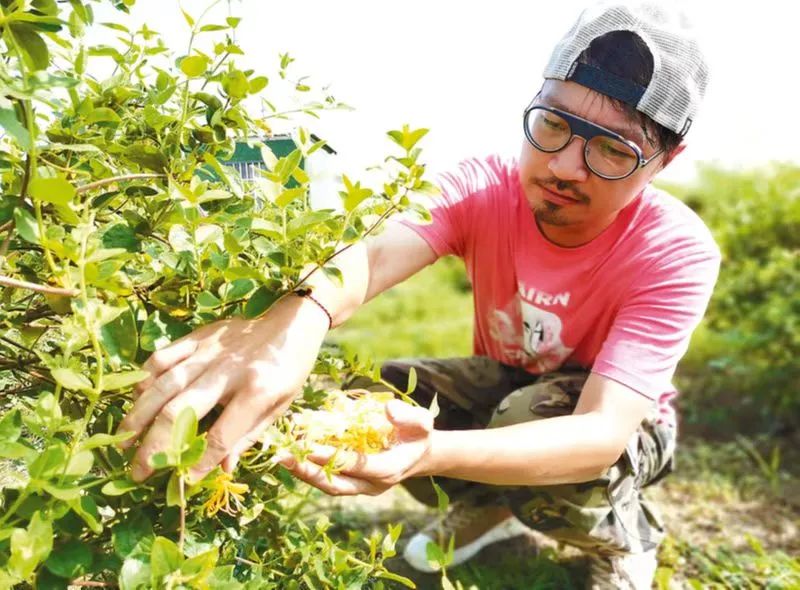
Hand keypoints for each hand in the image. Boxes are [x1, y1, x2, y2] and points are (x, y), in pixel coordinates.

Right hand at [117, 296, 328, 482]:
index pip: (221, 435)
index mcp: (256, 391)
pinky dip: (145, 379)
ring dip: (139, 416)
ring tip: (124, 442)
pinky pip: (162, 357)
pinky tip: (136, 400)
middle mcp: (228, 371)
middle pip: (181, 411)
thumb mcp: (279, 406)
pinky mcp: (197, 337)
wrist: (290, 323)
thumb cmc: (288, 369)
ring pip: (164, 385)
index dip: (200, 462)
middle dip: (154, 446)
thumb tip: (222, 469)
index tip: (183, 482)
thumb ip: (247, 436)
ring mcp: (209, 351)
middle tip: (137, 471)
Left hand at [275, 399, 434, 495]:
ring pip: (328, 485)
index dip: (332, 457)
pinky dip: (309, 467)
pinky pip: (328, 478)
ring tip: (282, 457)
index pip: (357, 466)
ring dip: (304, 472)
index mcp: (389, 469)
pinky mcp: (352, 482)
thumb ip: (409, 415)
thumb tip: (388, 410)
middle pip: (336, 484)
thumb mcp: (423, 420)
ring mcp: (360, 486)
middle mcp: (372, 484)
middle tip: (284, 457)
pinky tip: (293, 453)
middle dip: (309, 472)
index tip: (310, 446)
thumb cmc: (417, 434)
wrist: (417, 453)